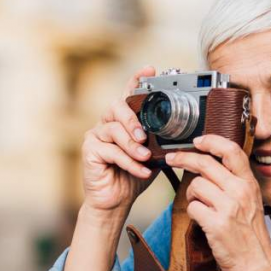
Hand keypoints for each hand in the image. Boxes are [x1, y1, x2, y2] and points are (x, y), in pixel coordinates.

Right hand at [81, 66, 158, 215]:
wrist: (116, 202)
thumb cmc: (133, 176)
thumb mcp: (153, 156)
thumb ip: (159, 142)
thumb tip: (182, 135)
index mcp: (123, 120)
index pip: (129, 94)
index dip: (137, 79)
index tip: (150, 69)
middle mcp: (107, 123)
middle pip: (117, 106)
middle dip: (133, 119)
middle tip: (145, 135)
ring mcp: (96, 135)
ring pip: (114, 130)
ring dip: (133, 145)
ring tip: (146, 157)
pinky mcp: (89, 150)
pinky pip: (110, 151)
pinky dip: (128, 161)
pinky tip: (140, 171)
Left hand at [164, 135, 270, 270]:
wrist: (256, 263)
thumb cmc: (250, 234)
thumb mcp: (251, 202)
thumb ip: (235, 184)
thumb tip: (208, 167)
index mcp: (249, 184)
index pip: (231, 151)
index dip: (212, 141)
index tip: (198, 140)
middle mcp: (241, 191)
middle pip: (205, 164)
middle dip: (183, 158)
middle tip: (171, 159)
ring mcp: (229, 207)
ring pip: (195, 186)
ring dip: (191, 194)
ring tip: (198, 204)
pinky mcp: (216, 223)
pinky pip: (192, 207)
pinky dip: (192, 212)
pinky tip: (201, 220)